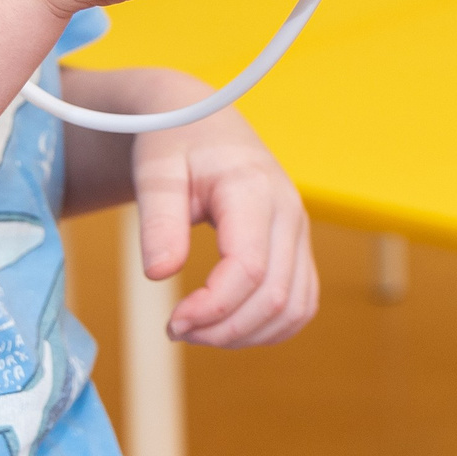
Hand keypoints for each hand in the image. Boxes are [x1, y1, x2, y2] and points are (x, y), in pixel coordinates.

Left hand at [132, 85, 316, 347]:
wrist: (203, 121)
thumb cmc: (176, 142)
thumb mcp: (155, 173)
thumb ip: (159, 220)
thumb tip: (160, 274)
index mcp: (253, 188)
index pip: (249, 267)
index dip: (212, 307)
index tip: (173, 320)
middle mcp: (288, 210)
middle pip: (275, 296)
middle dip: (225, 329)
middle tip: (177, 329)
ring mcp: (299, 229)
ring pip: (294, 307)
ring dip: (247, 334)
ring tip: (200, 330)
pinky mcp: (299, 245)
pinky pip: (301, 302)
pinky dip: (269, 327)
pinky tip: (229, 325)